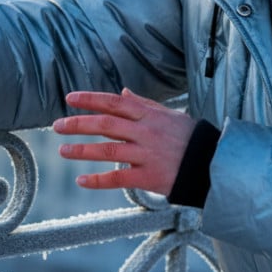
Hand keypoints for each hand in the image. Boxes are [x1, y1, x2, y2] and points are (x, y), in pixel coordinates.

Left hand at [52, 89, 194, 194]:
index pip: (114, 102)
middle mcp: (146, 132)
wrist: (214, 165)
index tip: (70, 98)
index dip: (91, 99)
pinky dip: (98, 180)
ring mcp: (147, 155)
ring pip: (109, 150)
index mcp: (149, 115)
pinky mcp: (150, 177)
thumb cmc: (191, 138)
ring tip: (63, 150)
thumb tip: (123, 91)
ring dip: (83, 150)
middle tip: (57, 126)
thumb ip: (144, 104)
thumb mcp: (170, 115)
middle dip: (79, 124)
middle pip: (106, 124)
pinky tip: (81, 180)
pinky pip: (119, 178)